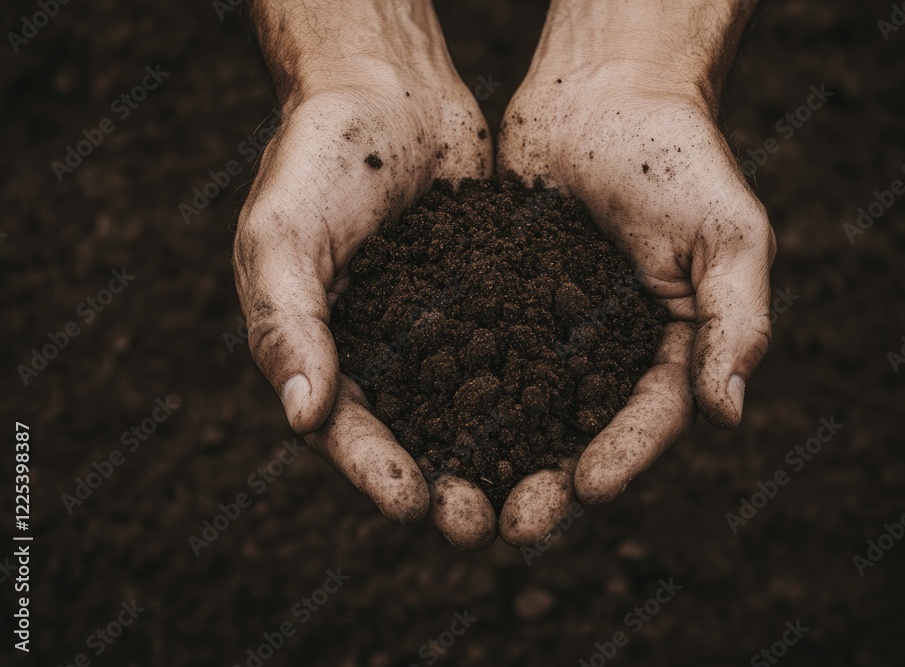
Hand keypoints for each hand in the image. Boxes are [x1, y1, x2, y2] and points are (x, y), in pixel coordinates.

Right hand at [233, 0, 495, 548]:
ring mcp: (438, 329)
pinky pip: (511, 351)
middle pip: (412, 435)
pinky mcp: (489, 300)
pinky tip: (569, 417)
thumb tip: (301, 414)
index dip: (375, 470)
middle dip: (444, 482)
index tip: (413, 505)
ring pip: (469, 407)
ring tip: (533, 494)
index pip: (343, 428)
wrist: (388, 89)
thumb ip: (287, 320)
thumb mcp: (282, 234)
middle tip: (478, 525)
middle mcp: (382, 351)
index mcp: (322, 349)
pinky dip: (534, 387)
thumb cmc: (318, 156)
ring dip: (497, 454)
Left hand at [496, 0, 774, 544]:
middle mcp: (607, 350)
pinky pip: (477, 354)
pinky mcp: (501, 302)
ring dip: (493, 455)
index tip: (585, 488)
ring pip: (521, 406)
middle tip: (510, 525)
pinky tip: (421, 424)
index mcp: (670, 345)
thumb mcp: (728, 234)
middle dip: (546, 478)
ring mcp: (551, 329)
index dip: (622, 455)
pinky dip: (454, 393)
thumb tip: (730, 413)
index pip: (651, 415)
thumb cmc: (677, 154)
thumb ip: (735, 320)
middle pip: (578, 429)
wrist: (601, 92)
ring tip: (457, 496)